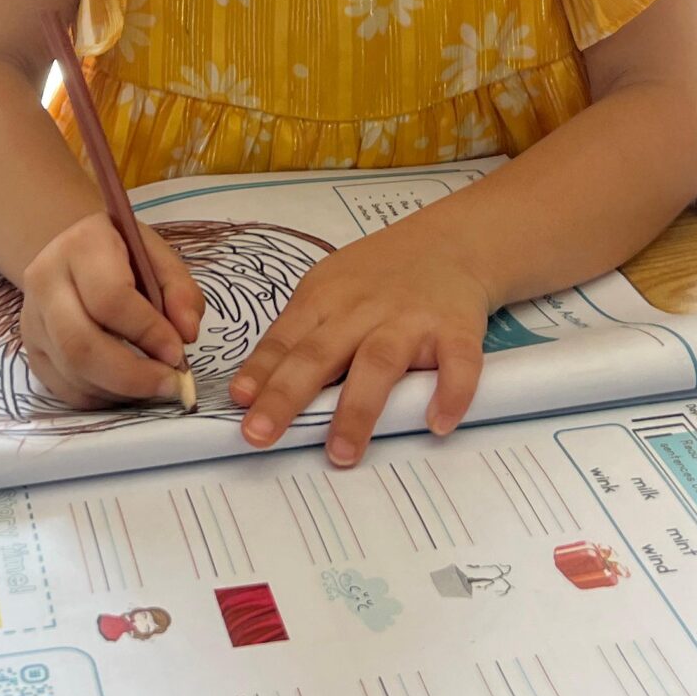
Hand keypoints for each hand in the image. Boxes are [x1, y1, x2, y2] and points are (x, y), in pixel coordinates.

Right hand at [18, 212, 205, 408]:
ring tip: (153, 384)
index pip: (109, 299)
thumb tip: (187, 333)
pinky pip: (64, 389)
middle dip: (132, 375)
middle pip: (80, 344)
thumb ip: (180, 291)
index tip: (177, 352)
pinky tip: (126, 387)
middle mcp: (45, 281)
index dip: (147, 332)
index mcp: (81, 246)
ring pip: (71, 371)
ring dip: (120, 390)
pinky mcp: (32, 350)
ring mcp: (32, 319)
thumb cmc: (121, 255)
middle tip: (169, 383)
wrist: (73, 253)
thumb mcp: (157, 257)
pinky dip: (101, 397)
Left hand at [228, 225, 493, 465]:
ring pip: (378, 363)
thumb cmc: (379, 276)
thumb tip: (255, 391)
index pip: (284, 340)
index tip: (239, 403)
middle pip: (319, 354)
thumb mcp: (329, 291)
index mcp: (323, 299)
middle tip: (260, 434)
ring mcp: (409, 320)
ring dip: (357, 409)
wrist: (450, 242)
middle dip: (286, 396)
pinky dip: (450, 393)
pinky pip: (457, 364)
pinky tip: (438, 424)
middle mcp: (362, 310)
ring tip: (341, 453)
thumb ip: (299, 336)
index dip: (260, 372)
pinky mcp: (456, 329)